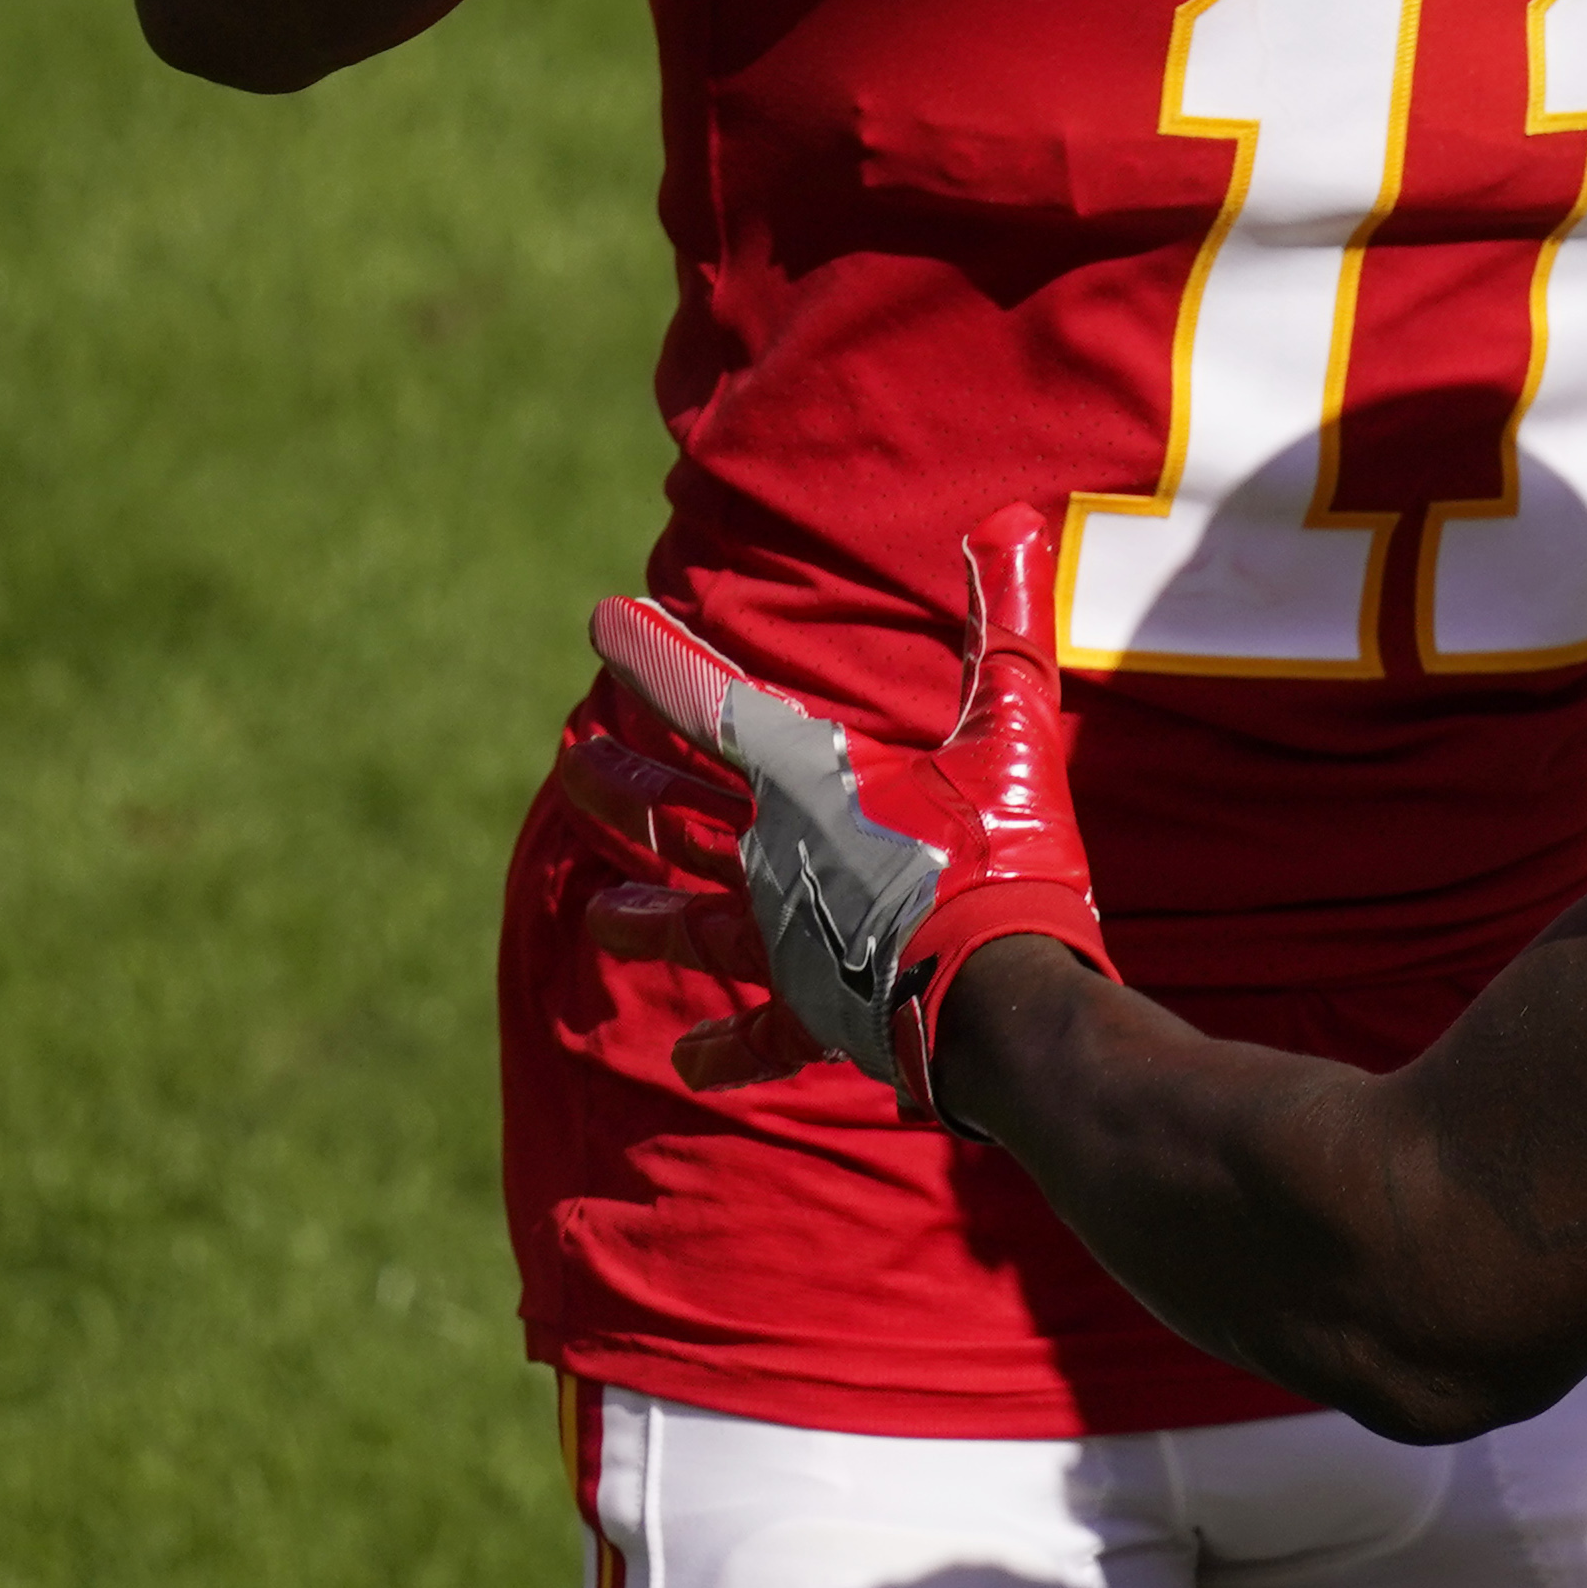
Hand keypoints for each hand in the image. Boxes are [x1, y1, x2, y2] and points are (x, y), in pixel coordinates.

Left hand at [575, 504, 1111, 1125]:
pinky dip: (722, 1050)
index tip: (602, 622)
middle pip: (670, 808)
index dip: (651, 655)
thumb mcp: (1011, 725)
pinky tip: (682, 1067)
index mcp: (804, 776)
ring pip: (688, 916)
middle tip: (570, 762)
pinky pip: (758, 1035)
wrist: (1004, 995)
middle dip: (616, 781)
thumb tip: (1015, 520)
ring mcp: (782, 934)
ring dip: (639, 910)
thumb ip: (1005, 625)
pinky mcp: (814, 1007)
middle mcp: (770, 852)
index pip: (705, 699)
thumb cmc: (1002, 850)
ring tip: (596, 905)